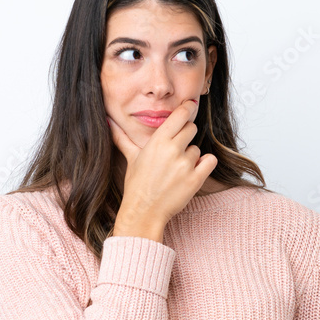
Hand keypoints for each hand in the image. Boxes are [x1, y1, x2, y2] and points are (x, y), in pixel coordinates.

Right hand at [107, 99, 217, 223]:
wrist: (144, 211)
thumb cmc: (137, 185)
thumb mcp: (131, 158)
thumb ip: (123, 138)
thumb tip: (109, 122)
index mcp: (157, 141)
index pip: (180, 114)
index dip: (187, 109)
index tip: (189, 107)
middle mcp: (172, 149)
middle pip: (191, 128)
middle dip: (186, 137)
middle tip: (176, 150)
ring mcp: (185, 164)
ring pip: (197, 148)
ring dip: (191, 157)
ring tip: (176, 170)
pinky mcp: (195, 179)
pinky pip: (210, 161)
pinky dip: (205, 164)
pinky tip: (194, 170)